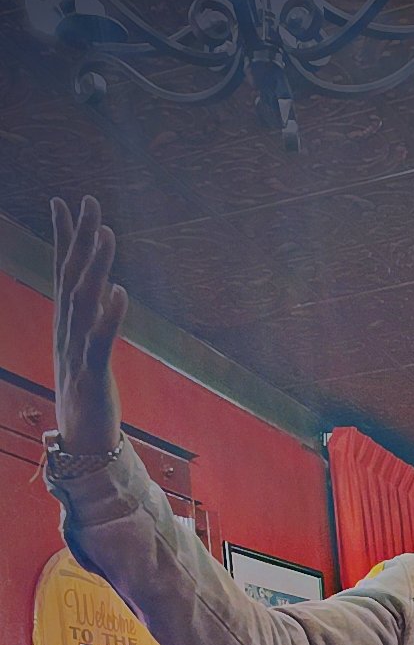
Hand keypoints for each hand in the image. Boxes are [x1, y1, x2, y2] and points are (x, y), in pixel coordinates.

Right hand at [51, 195, 126, 454]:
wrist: (83, 442)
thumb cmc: (88, 393)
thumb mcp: (88, 347)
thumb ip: (94, 315)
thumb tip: (107, 284)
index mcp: (67, 323)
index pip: (63, 270)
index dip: (65, 236)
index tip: (66, 201)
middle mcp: (67, 331)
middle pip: (72, 276)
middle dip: (80, 238)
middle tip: (89, 201)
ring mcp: (77, 351)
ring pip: (84, 302)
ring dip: (95, 267)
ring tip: (106, 234)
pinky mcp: (92, 374)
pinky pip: (100, 341)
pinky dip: (109, 316)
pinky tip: (120, 292)